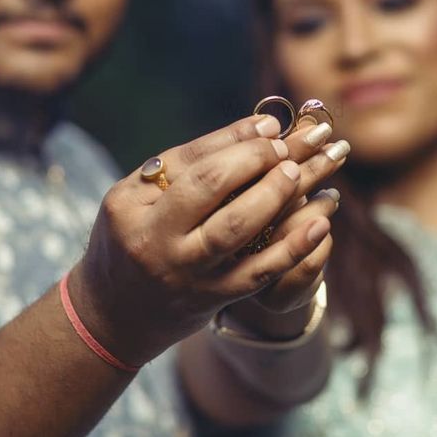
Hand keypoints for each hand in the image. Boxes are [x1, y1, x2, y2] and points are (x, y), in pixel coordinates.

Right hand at [69, 114, 345, 365]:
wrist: (116, 313)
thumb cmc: (130, 237)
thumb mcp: (133, 198)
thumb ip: (182, 165)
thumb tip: (257, 128)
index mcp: (133, 207)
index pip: (189, 161)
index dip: (234, 138)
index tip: (271, 124)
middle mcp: (158, 240)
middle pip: (210, 188)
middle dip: (253, 159)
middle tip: (286, 145)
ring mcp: (189, 272)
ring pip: (235, 229)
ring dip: (273, 195)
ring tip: (300, 172)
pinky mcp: (216, 297)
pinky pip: (260, 272)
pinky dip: (293, 248)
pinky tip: (320, 224)